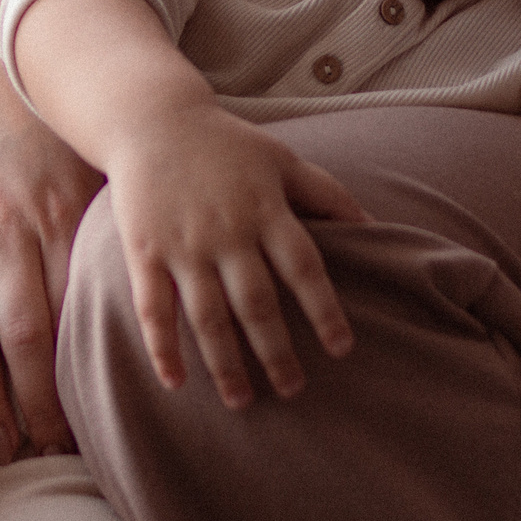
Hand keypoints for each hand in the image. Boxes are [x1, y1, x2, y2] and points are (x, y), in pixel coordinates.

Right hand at [0, 38, 100, 464]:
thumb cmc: (55, 123)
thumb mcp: (98, 167)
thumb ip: (123, 227)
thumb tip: (177, 288)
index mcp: (62, 218)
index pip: (69, 320)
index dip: (72, 382)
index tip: (84, 435)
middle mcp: (11, 228)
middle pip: (21, 337)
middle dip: (32, 404)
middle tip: (45, 454)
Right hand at [104, 105, 365, 408]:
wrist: (151, 119)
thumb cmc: (226, 144)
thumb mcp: (282, 159)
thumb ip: (328, 194)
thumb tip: (375, 229)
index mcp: (265, 210)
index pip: (303, 269)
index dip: (324, 310)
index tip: (341, 350)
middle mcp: (227, 231)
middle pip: (257, 303)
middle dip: (276, 352)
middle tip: (293, 391)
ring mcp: (183, 244)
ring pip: (208, 315)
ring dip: (225, 363)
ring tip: (242, 401)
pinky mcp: (144, 250)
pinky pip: (153, 307)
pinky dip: (162, 348)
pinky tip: (175, 383)